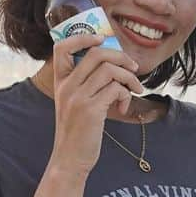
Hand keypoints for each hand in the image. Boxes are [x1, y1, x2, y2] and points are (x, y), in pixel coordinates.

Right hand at [49, 34, 143, 175]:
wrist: (70, 159)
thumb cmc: (78, 131)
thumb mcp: (74, 103)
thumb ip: (85, 83)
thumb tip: (114, 64)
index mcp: (61, 82)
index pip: (62, 47)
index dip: (83, 37)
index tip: (102, 41)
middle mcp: (67, 86)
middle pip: (96, 53)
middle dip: (121, 57)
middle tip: (133, 69)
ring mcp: (78, 97)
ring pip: (110, 70)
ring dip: (129, 77)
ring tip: (134, 89)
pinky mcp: (91, 110)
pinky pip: (116, 89)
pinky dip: (126, 95)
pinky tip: (123, 107)